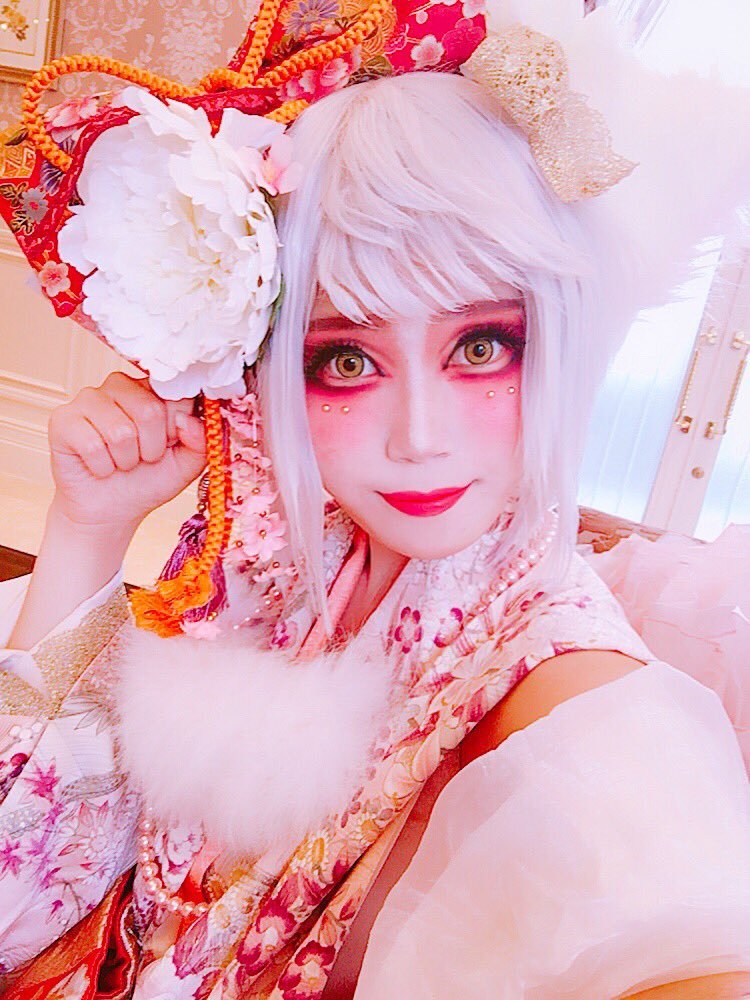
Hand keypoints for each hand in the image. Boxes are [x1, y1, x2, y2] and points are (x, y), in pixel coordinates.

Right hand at [48, 371, 206, 533]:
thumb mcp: (186, 464)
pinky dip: (102, 467)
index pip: (177, 395)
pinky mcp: (63, 419)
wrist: (110, 510)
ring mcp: (89, 398)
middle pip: (150, 411)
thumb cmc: (147, 480)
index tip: (167, 444)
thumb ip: (200, 441)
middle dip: (151, 449)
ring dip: (125, 460)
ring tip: (120, 462)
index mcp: (152, 389)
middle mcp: (120, 385)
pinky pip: (92, 445)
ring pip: (121, 431)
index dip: (176, 430)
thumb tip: (187, 421)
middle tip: (141, 458)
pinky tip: (99, 466)